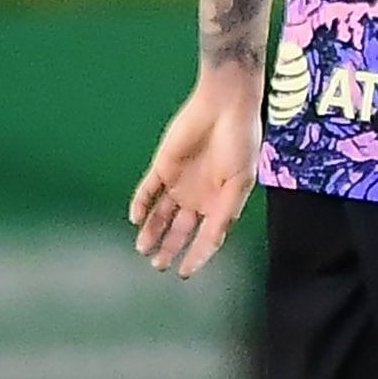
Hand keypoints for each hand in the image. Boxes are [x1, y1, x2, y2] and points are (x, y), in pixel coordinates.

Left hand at [129, 74, 262, 276]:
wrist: (225, 106)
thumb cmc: (240, 142)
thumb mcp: (241, 181)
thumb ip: (226, 212)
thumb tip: (213, 240)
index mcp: (221, 201)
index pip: (206, 236)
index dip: (197, 255)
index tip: (186, 272)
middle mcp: (198, 196)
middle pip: (180, 229)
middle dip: (170, 248)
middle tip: (158, 265)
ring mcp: (179, 183)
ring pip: (160, 215)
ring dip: (152, 231)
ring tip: (143, 249)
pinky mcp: (162, 168)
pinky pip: (147, 191)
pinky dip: (141, 205)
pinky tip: (136, 218)